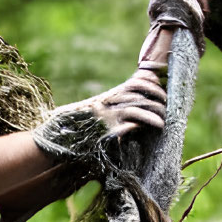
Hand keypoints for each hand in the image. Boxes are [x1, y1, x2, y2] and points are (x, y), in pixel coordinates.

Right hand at [31, 64, 166, 163]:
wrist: (55, 139)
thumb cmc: (71, 131)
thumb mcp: (90, 116)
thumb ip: (106, 112)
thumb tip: (119, 114)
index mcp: (106, 98)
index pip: (133, 83)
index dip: (149, 84)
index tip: (160, 88)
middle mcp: (107, 103)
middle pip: (139, 93)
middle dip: (157, 99)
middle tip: (167, 106)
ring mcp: (106, 116)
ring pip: (137, 107)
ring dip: (153, 114)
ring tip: (163, 123)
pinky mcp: (106, 130)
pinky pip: (128, 124)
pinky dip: (141, 124)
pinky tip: (151, 129)